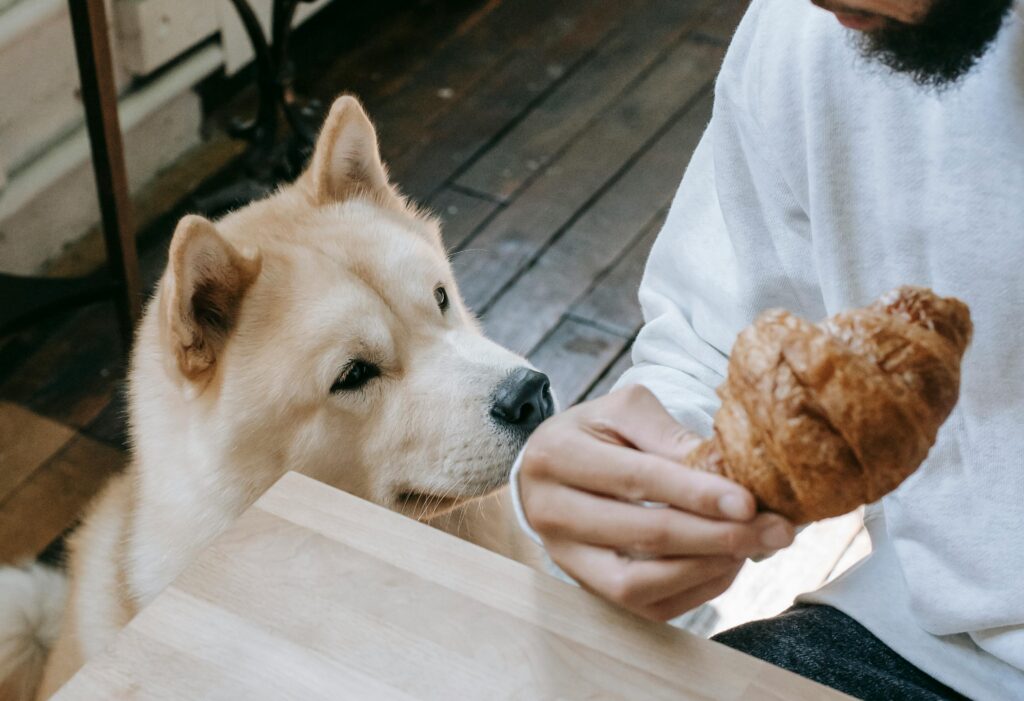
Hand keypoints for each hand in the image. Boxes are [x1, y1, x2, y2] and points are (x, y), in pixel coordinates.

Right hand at [519, 384, 795, 620]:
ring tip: (752, 546)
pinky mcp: (586, 587)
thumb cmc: (595, 431)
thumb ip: (669, 435)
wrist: (550, 468)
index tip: (749, 502)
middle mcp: (550, 512)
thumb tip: (726, 472)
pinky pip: (646, 605)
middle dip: (717, 535)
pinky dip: (694, 590)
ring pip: (639, 583)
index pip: (637, 480)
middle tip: (774, 530)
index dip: (696, 493)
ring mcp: (564, 558)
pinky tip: (725, 564)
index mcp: (557, 456)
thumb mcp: (624, 410)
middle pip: (643, 535)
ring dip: (706, 568)